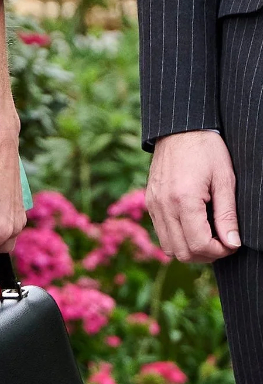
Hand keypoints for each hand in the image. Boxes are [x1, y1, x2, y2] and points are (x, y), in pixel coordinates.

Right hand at [146, 130, 239, 263]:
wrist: (179, 128)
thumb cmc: (206, 149)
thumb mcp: (225, 179)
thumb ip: (227, 215)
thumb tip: (232, 243)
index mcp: (183, 200)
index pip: (199, 245)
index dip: (219, 252)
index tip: (231, 244)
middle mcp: (164, 206)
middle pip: (182, 253)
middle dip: (205, 254)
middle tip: (222, 242)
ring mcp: (153, 206)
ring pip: (169, 248)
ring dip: (190, 249)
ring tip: (208, 236)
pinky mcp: (150, 203)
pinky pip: (162, 233)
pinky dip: (178, 238)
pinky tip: (193, 225)